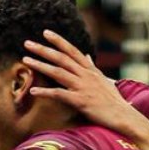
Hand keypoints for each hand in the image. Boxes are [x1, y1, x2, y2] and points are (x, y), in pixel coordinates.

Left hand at [20, 30, 143, 135]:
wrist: (123, 116)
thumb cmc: (114, 101)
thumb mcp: (105, 80)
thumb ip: (93, 68)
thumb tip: (89, 56)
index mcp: (90, 70)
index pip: (72, 51)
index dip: (59, 41)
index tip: (45, 33)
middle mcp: (86, 75)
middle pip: (61, 58)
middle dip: (43, 49)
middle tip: (27, 43)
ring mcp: (83, 87)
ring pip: (58, 72)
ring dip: (40, 65)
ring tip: (25, 60)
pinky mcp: (80, 101)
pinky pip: (59, 94)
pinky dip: (45, 92)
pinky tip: (33, 90)